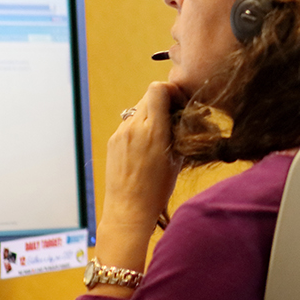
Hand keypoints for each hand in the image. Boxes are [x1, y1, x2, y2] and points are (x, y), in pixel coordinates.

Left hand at [93, 81, 181, 284]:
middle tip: (173, 118)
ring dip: (151, 115)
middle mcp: (134, 127)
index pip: (158, 89)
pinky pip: (129, 123)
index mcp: (154, 130)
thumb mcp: (177, 159)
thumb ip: (179, 132)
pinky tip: (146, 147)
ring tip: (160, 135)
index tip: (180, 103)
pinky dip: (140, 127)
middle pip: (149, 96)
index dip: (171, 91)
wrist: (128, 209)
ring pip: (139, 109)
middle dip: (164, 102)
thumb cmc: (157, 189)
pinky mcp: (113, 140)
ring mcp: (121, 133)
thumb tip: (185, 116)